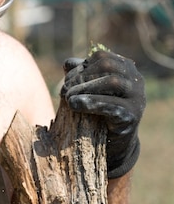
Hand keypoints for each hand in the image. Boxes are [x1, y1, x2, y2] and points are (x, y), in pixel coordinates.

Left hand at [61, 50, 145, 177]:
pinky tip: (75, 105)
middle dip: (81, 77)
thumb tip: (68, 63)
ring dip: (85, 88)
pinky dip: (92, 103)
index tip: (67, 80)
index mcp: (125, 69)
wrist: (112, 146)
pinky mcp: (132, 116)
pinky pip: (113, 106)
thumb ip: (81, 76)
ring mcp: (137, 98)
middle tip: (64, 90)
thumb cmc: (98, 115)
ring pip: (113, 82)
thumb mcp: (89, 92)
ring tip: (68, 98)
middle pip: (107, 66)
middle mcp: (135, 80)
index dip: (81, 66)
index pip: (102, 57)